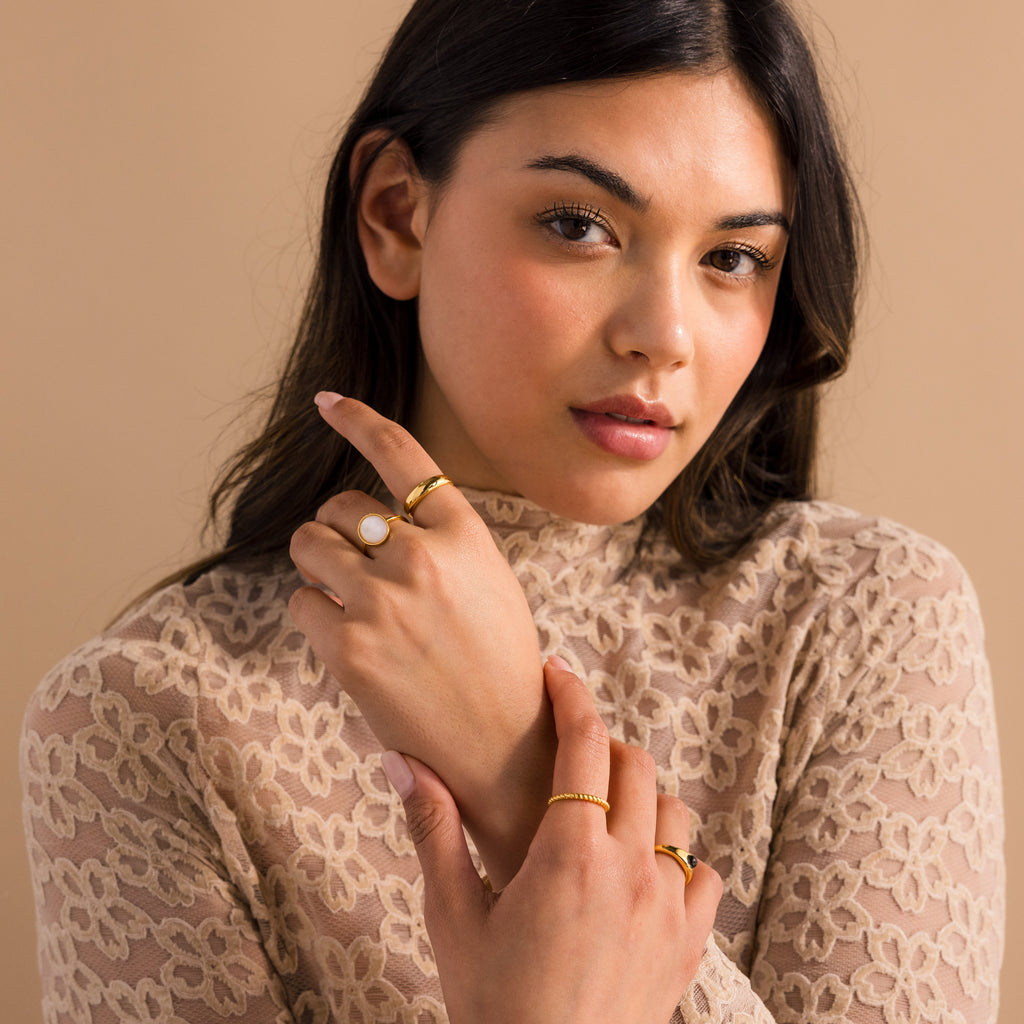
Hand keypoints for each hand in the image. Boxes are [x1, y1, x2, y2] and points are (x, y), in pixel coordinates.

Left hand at [289, 393, 555, 885]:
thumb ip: (440, 538)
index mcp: (464, 532)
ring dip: (319, 566)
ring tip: (350, 600)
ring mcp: (382, 601)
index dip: (357, 419)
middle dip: (341, 532)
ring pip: (309, 544)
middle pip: (340, 505)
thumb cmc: (498, 658)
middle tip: (362, 572)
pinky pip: (300, 601)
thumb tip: (377, 516)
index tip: (325, 401)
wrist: (502, 743)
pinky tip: (349, 642)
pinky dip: (315, 616)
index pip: (401, 452)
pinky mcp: (348, 647)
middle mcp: (423, 556)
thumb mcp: (489, 577)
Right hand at [383, 657, 722, 1023]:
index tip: (557, 676)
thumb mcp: (454, 917)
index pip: (586, 743)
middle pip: (638, 766)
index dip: (573, 698)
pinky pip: (704, 875)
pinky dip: (680, 857)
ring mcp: (668, 908)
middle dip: (605, 742)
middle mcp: (631, 870)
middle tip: (571, 750)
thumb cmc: (495, 1005)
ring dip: (646, 796)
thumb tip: (403, 762)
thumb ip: (434, 831)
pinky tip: (645, 870)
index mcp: (571, 854)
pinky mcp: (688, 946)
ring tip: (607, 807)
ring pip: (677, 814)